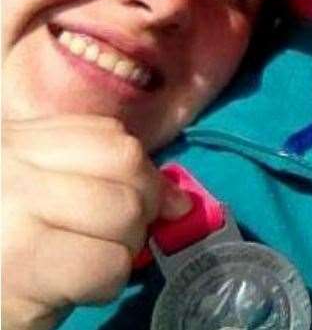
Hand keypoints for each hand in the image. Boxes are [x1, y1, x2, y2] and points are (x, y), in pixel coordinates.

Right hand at [1, 115, 190, 329]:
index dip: (143, 174)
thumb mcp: (49, 194)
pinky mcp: (23, 272)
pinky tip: (74, 288)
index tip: (141, 201)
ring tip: (88, 264)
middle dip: (140, 213)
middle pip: (128, 171)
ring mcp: (14, 220)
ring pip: (126, 217)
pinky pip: (107, 267)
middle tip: (112, 239)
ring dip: (123, 250)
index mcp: (17, 144)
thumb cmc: (14, 245)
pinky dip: (106, 283)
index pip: (113, 139)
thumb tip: (180, 203)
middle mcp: (12, 172)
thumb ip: (107, 179)